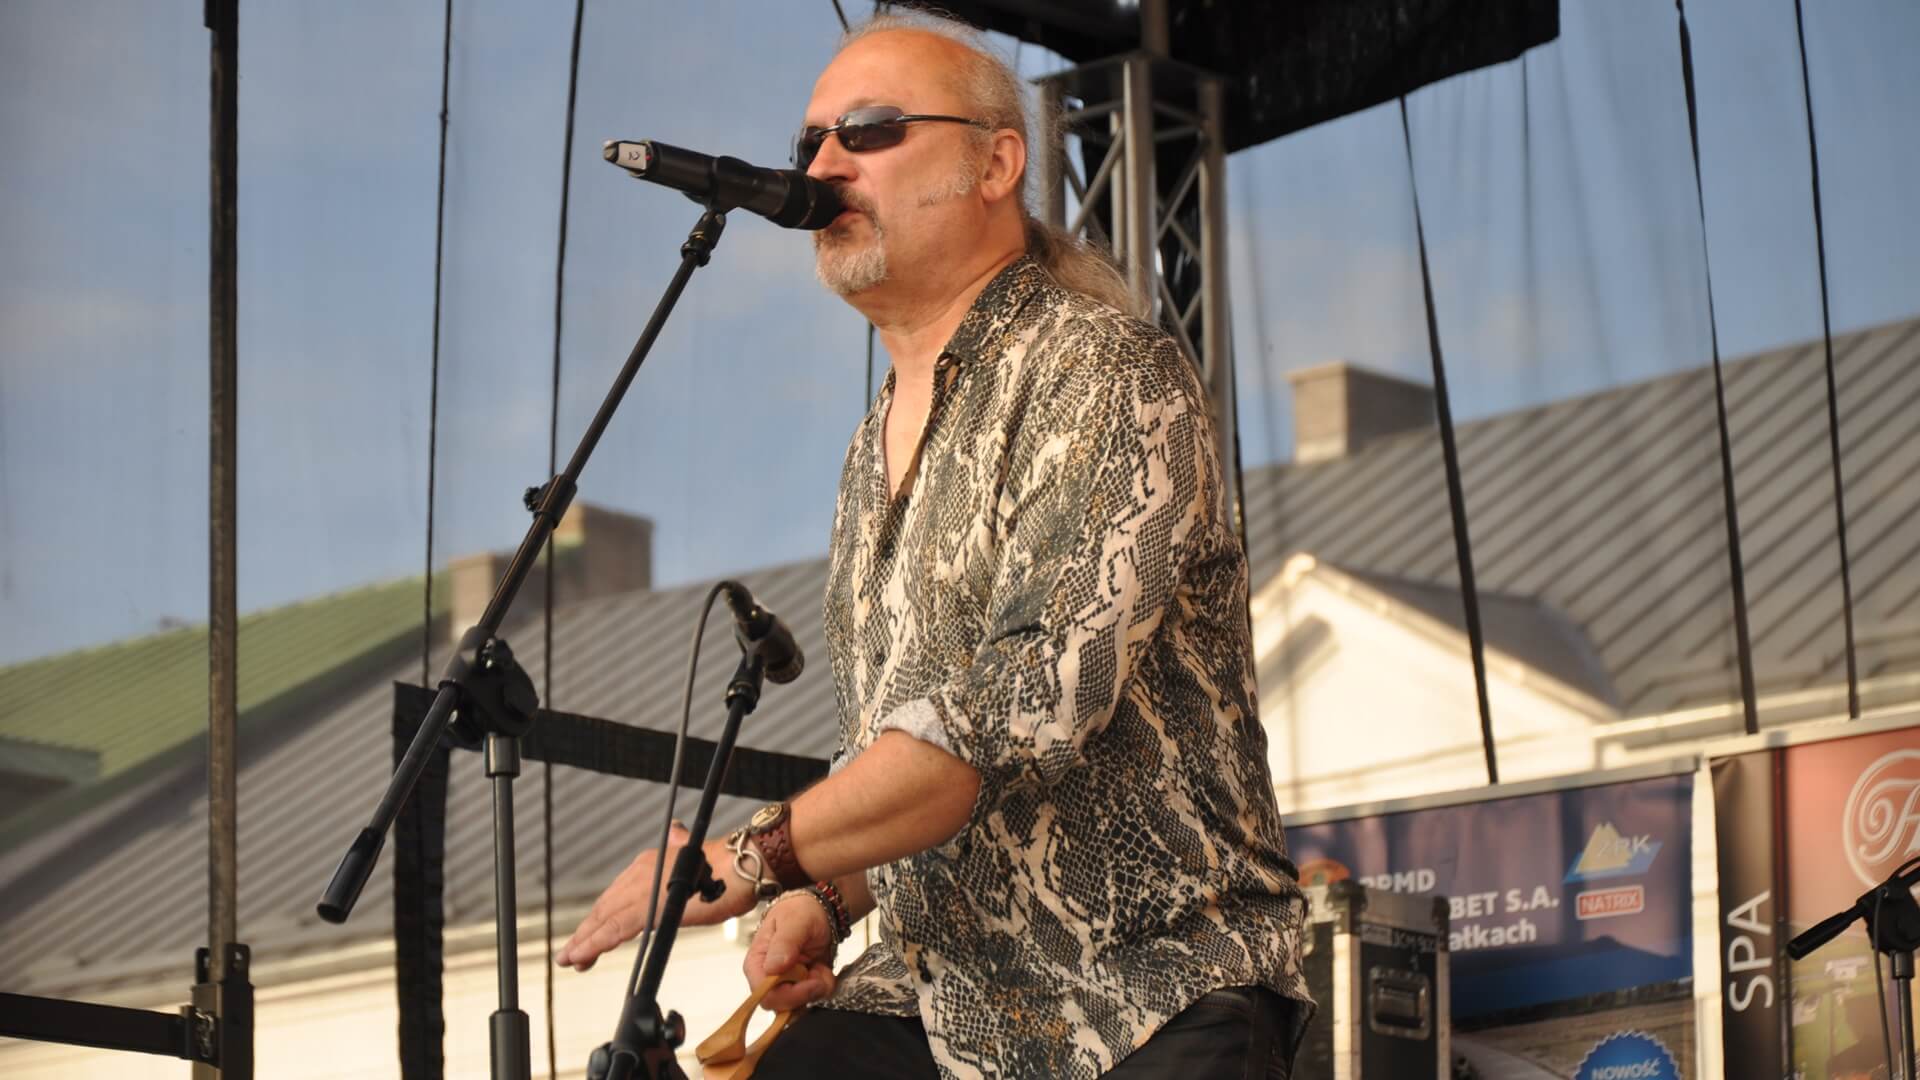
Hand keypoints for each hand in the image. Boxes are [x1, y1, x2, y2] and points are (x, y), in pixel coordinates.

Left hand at [556, 823, 757, 970]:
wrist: (743, 867)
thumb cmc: (728, 870)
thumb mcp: (695, 863)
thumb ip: (679, 857)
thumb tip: (676, 832)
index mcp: (650, 863)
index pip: (616, 895)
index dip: (599, 917)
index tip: (586, 935)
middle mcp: (641, 872)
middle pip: (606, 907)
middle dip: (586, 933)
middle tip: (571, 954)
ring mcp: (644, 888)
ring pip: (606, 919)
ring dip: (586, 941)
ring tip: (572, 958)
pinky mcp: (651, 905)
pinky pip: (617, 928)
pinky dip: (598, 942)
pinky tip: (585, 954)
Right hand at [744, 892, 838, 1011]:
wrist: (818, 911)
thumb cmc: (800, 911)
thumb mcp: (795, 920)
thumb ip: (784, 943)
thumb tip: (772, 968)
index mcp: (757, 963)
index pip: (764, 994)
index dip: (789, 995)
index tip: (812, 982)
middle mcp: (767, 978)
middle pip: (782, 1005)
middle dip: (807, 992)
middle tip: (820, 972)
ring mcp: (785, 985)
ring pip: (800, 1005)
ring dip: (817, 988)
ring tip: (820, 965)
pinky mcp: (800, 988)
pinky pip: (814, 999)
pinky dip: (824, 986)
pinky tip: (822, 969)